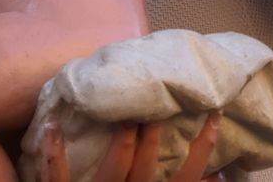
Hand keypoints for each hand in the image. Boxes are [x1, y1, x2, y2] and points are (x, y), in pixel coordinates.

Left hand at [37, 111, 222, 181]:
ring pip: (114, 165)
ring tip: (121, 105)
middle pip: (147, 162)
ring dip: (119, 136)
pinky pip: (58, 176)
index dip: (203, 145)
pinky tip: (52, 126)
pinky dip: (53, 152)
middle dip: (153, 130)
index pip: (188, 174)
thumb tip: (220, 176)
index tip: (214, 113)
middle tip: (157, 98)